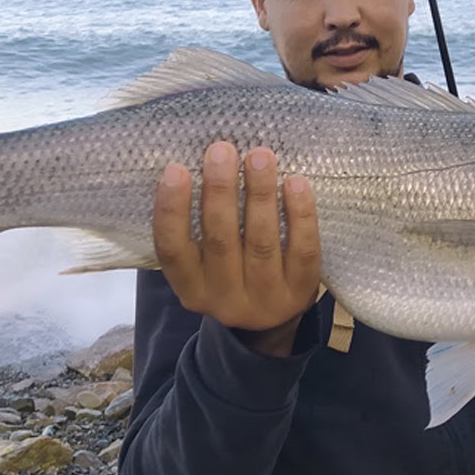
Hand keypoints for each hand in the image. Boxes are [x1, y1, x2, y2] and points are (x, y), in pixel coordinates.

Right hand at [152, 142, 321, 356]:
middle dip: (220, 191)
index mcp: (190, 287)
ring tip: (260, 156)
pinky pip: (302, 250)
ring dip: (259, 194)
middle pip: (220, 240)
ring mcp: (265, 298)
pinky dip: (300, 215)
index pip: (172, 250)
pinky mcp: (301, 292)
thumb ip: (197, 227)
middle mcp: (224, 298)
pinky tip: (296, 183)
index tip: (175, 169)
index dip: (172, 210)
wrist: (270, 324)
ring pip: (261, 242)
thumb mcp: (202, 265)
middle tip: (222, 150)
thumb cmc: (230, 273)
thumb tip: (200, 162)